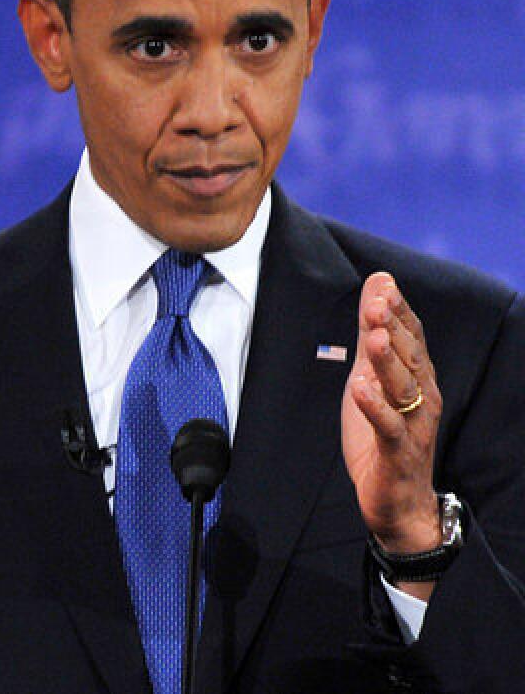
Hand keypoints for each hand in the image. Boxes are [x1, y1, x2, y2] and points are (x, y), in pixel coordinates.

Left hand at [342, 273, 442, 595]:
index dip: (399, 311)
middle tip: (378, 301)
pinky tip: (360, 388)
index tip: (383, 283)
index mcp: (418, 378)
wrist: (398, 501)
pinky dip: (375, 407)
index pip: (412, 338)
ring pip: (404, 389)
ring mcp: (413, 425)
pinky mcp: (396, 452)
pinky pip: (388, 427)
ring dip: (388, 361)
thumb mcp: (371, 377)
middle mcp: (423, 398)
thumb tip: (377, 285)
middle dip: (394, 329)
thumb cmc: (384, 434)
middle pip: (410, 358)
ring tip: (374, 336)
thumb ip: (373, 334)